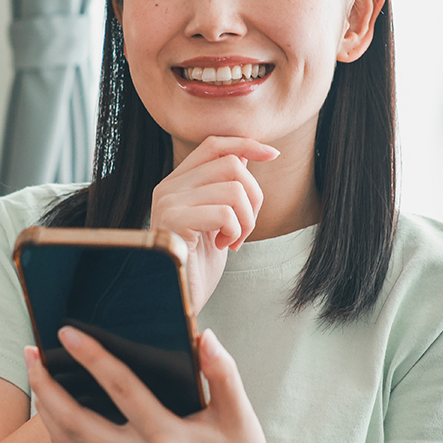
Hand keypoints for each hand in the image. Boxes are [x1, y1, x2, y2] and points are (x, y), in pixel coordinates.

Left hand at [25, 326, 279, 442]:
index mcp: (168, 440)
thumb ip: (223, 372)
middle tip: (30, 353)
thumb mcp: (239, 414)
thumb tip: (204, 336)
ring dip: (44, 409)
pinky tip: (51, 412)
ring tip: (35, 375)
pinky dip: (56, 435)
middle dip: (46, 385)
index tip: (68, 333)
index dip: (92, 358)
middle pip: (75, 422)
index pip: (121, 389)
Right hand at [151, 136, 278, 313]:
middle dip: (253, 197)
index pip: (214, 144)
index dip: (246, 144)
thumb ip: (224, 186)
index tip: (273, 154)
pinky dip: (235, 231)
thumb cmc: (198, 264)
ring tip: (233, 239)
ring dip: (246, 220)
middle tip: (245, 227)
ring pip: (233, 188)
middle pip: (232, 164)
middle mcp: (169, 186)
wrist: (177, 298)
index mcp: (177, 182)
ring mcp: (169, 202)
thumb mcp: (217, 219)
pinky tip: (223, 246)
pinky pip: (224, 212)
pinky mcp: (173, 221)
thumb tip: (246, 154)